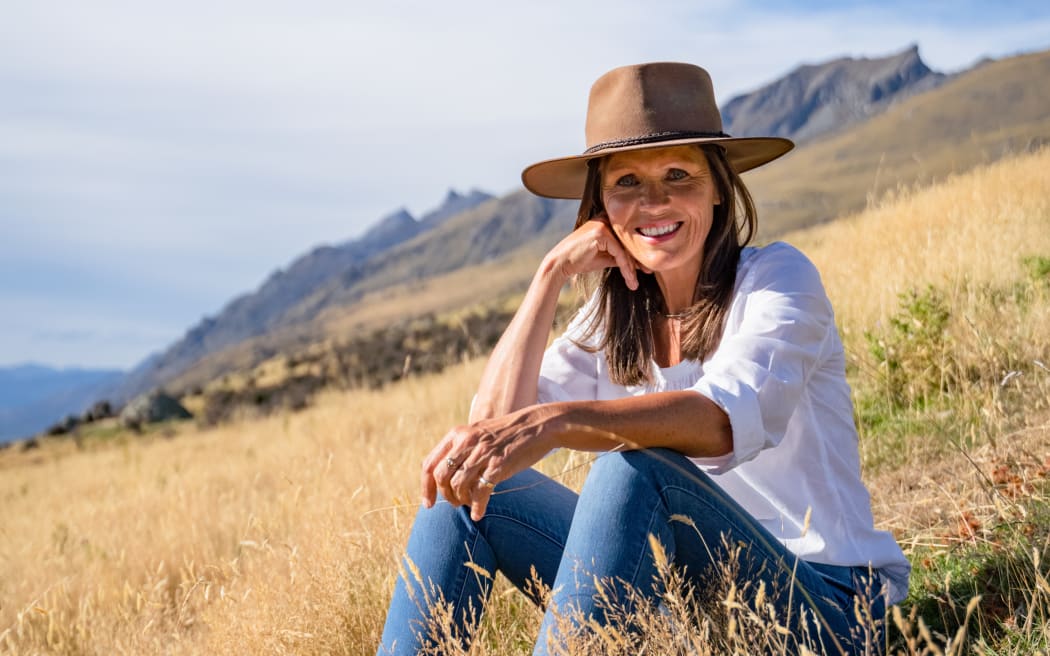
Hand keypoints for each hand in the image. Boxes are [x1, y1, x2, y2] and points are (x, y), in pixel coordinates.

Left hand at [420, 407, 556, 520]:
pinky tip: (479, 513)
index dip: (426, 488)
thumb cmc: (508, 433)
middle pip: (440, 477)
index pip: (429, 464)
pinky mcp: (498, 465)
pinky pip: (479, 493)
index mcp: (457, 435)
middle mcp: (466, 442)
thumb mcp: (478, 433)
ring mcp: (482, 454)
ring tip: (469, 504)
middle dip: (444, 496)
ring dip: (461, 501)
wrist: (538, 425)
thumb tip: (445, 477)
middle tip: (454, 504)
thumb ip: (461, 449)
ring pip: (458, 486)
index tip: (428, 503)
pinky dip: (477, 507)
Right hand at [544, 217, 647, 289]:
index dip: (637, 252)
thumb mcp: (605, 257)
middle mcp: (605, 219)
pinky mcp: (601, 233)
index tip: (647, 266)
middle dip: (639, 259)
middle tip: (650, 272)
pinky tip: (629, 278)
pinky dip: (625, 267)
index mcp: (606, 220)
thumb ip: (620, 256)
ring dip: (632, 267)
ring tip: (634, 282)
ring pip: (625, 248)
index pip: (627, 237)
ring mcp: (603, 224)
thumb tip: (638, 263)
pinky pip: (619, 253)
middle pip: (628, 241)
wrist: (561, 263)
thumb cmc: (580, 260)